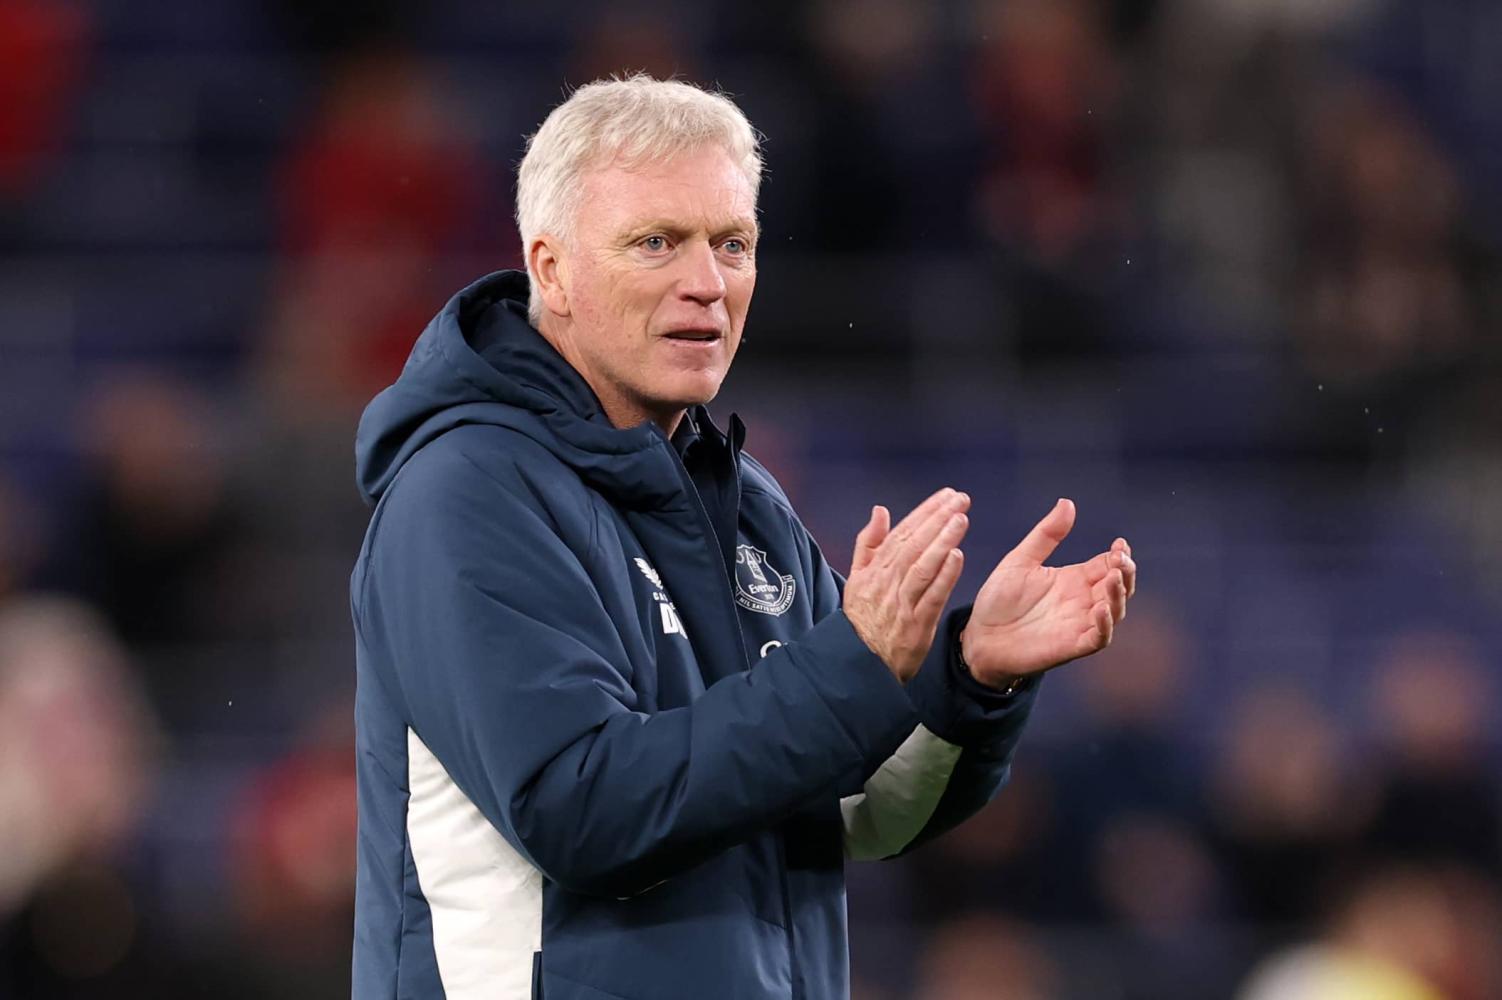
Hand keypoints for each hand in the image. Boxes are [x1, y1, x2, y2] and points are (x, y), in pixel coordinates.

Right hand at [843, 487, 970, 683]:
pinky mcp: (915, 625)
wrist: (859, 663)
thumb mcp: (856, 578)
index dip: (925, 512)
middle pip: (914, 545)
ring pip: (922, 566)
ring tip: (961, 520)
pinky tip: (957, 557)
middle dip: (937, 519)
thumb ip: (868, 543)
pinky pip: (931, 597)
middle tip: (960, 499)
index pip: (902, 534)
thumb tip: (880, 511)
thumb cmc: (862, 618)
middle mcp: (887, 583)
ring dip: (942, 541)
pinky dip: (944, 577)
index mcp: (874, 569)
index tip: (946, 495)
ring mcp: (901, 604)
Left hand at [961, 499, 1136, 687]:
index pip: (1108, 564)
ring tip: (1113, 578)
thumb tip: (1067, 503)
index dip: (1119, 555)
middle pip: (1119, 586)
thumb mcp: (1020, 560)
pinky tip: (1101, 608)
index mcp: (1074, 579)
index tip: (1120, 543)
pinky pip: (1098, 638)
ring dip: (1119, 595)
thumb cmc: (999, 600)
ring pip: (1115, 611)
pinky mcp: (1072, 646)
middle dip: (1126, 572)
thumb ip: (1046, 535)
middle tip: (1121, 559)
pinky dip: (1105, 625)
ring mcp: (1079, 624)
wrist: (979, 637)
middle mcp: (1082, 601)